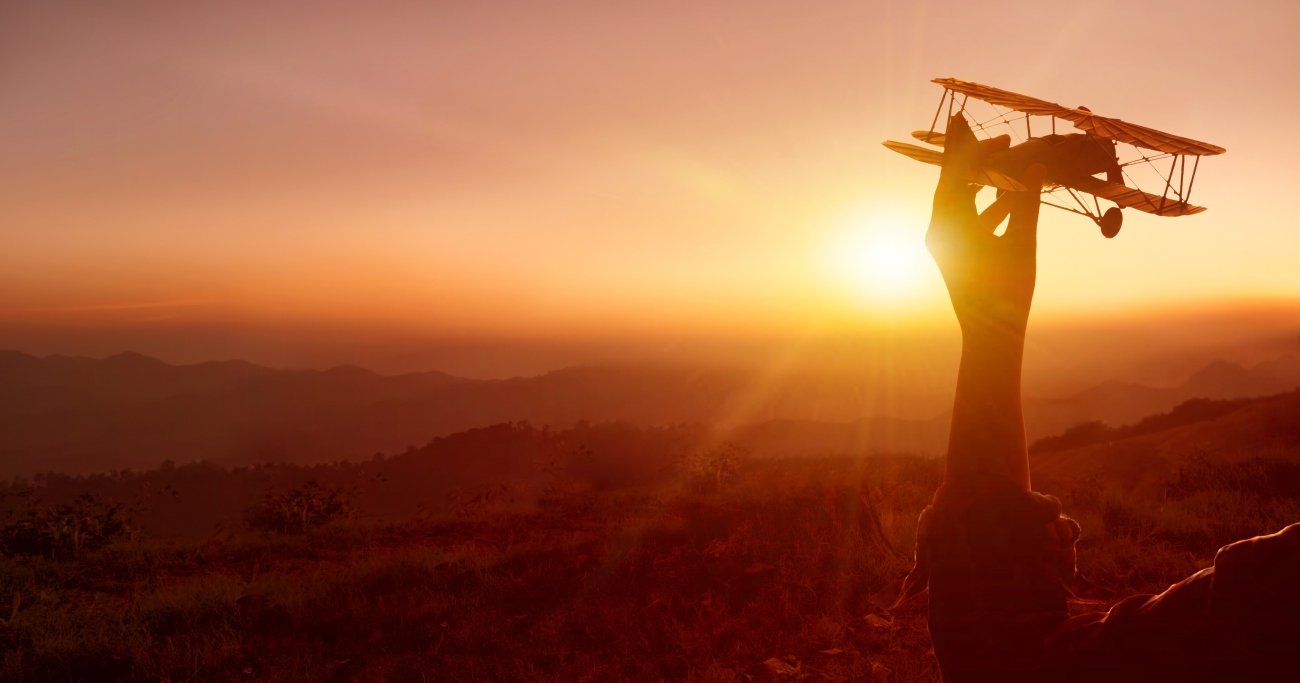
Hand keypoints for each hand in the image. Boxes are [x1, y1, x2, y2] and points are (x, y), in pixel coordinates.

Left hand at [926, 114, 1045, 340]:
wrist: (989, 335)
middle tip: (981, 131)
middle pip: (951, 182)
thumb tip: (1035, 165)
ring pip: (958, 199)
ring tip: (1001, 157)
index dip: (978, 152)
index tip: (1004, 138)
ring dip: (979, 180)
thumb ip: (1026, 203)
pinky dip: (985, 205)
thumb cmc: (1006, 293)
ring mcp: (942, 241)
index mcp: (949, 226)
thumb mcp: (1021, 243)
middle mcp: (938, 230)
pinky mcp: (952, 251)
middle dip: (968, 157)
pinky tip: (1010, 197)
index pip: (958, 176)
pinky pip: (965, 218)